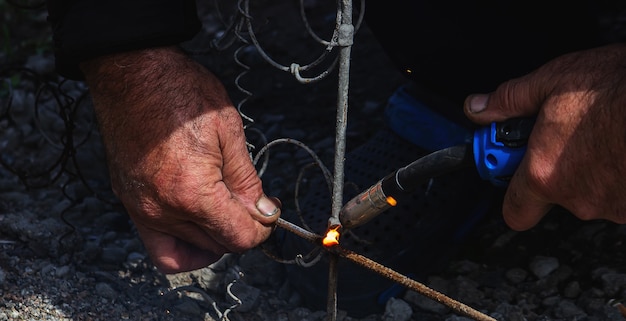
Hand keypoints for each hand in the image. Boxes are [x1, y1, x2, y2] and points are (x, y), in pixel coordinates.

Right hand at [81, 46, 280, 272]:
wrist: (130, 72)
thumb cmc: (177, 91)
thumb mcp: (229, 131)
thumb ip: (247, 180)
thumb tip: (263, 211)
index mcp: (192, 192)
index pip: (238, 238)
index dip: (262, 229)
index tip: (268, 213)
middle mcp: (162, 209)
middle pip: (216, 247)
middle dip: (240, 230)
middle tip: (251, 204)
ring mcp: (141, 209)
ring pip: (188, 251)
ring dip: (213, 238)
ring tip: (225, 210)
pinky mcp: (130, 202)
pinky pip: (158, 244)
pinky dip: (182, 243)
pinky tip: (198, 223)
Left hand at [464, 44, 625, 230]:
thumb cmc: (618, 89)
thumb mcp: (552, 82)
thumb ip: (509, 100)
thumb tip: (479, 108)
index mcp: (543, 173)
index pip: (514, 211)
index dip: (512, 191)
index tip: (514, 167)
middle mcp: (577, 198)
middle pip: (555, 193)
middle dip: (555, 167)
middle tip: (565, 136)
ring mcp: (614, 204)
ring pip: (592, 192)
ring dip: (591, 168)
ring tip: (601, 133)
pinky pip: (620, 191)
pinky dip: (619, 172)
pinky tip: (620, 143)